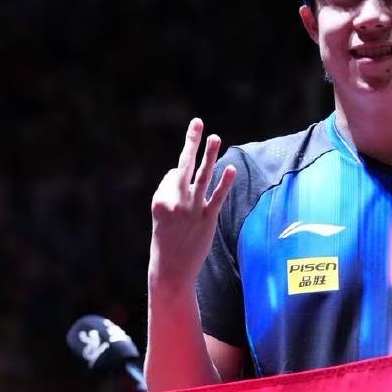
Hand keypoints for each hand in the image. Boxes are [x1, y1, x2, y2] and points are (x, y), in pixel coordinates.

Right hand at [149, 118, 235, 293]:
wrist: (171, 269)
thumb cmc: (166, 240)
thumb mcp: (161, 215)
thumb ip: (172, 193)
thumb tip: (184, 174)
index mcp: (159, 198)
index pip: (174, 174)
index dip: (178, 180)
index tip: (177, 198)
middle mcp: (175, 201)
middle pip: (184, 165)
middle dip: (191, 142)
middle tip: (198, 122)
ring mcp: (192, 210)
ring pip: (202, 177)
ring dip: (209, 155)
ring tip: (215, 136)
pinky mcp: (207, 220)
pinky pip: (217, 198)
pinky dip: (225, 183)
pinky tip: (231, 169)